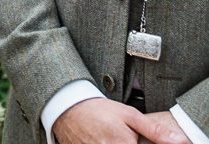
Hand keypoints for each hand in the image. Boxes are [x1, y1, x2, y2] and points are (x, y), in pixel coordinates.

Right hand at [54, 98, 185, 143]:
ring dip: (117, 143)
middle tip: (124, 136)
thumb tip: (180, 142)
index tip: (136, 139)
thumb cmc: (101, 111)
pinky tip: (104, 139)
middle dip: (130, 143)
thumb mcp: (130, 115)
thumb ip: (155, 131)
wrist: (68, 108)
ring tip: (112, 136)